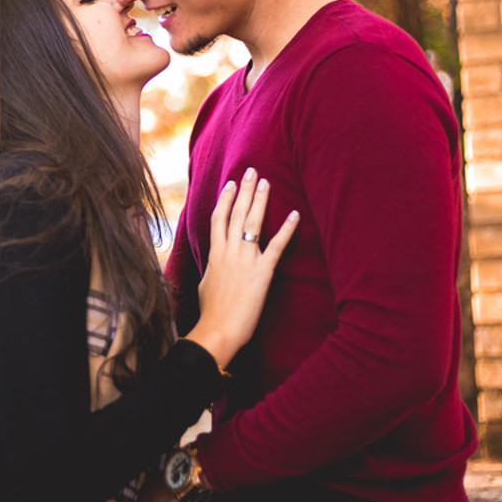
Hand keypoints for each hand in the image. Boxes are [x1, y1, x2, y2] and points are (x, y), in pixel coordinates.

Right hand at [185, 167, 298, 369]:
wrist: (218, 330)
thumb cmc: (211, 312)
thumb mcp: (207, 283)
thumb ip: (213, 267)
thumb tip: (215, 262)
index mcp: (215, 254)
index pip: (219, 218)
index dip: (226, 199)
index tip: (231, 183)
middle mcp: (229, 251)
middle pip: (237, 213)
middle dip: (244, 190)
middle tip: (251, 171)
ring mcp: (246, 260)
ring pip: (253, 223)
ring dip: (260, 200)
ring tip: (265, 182)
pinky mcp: (262, 272)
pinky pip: (276, 246)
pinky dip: (286, 229)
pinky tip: (294, 214)